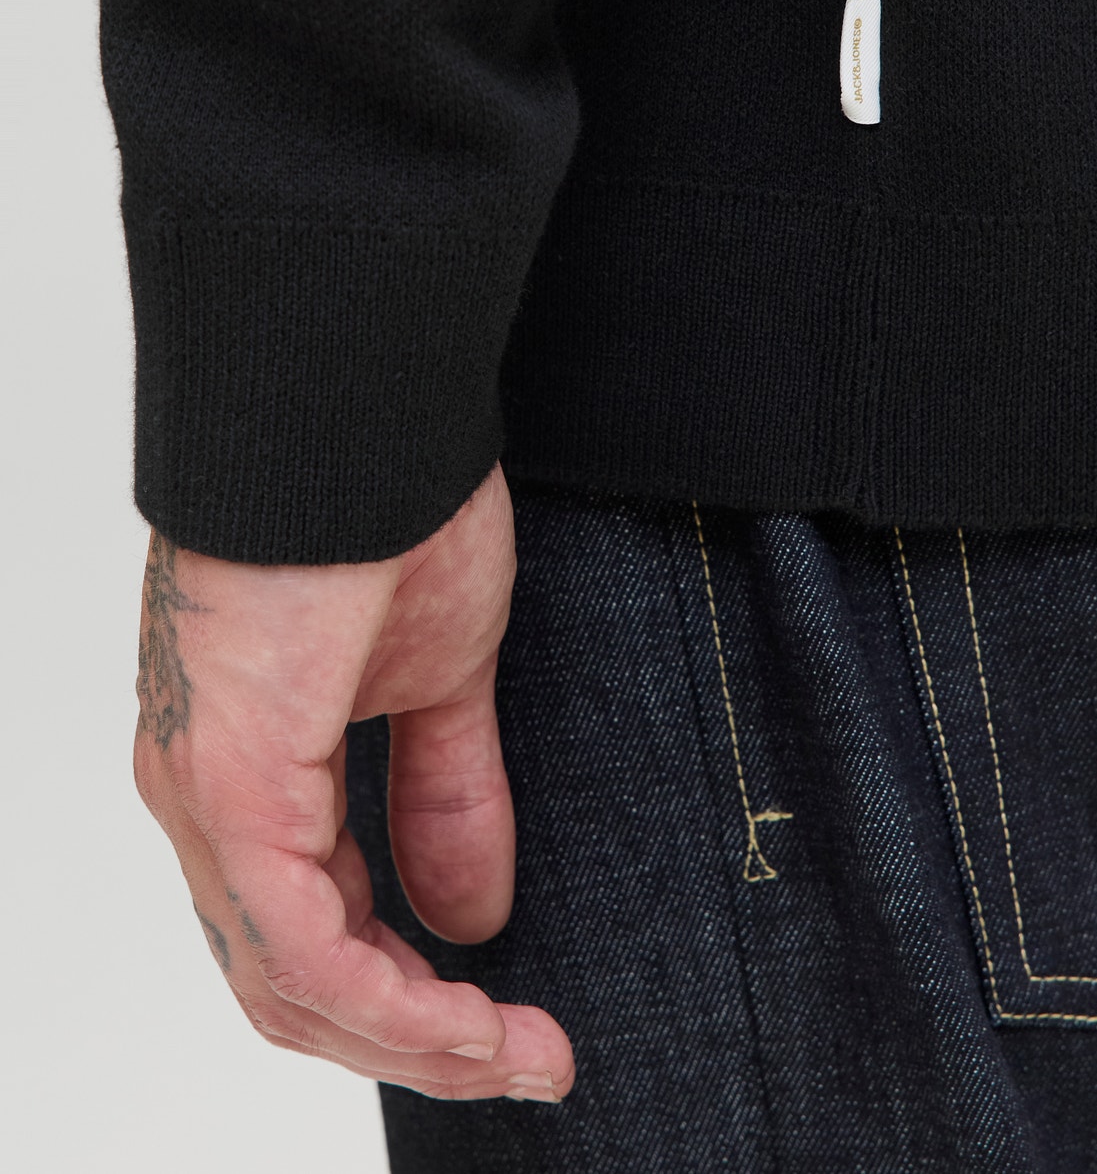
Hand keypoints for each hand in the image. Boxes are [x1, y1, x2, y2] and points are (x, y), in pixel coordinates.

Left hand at [132, 461, 572, 1103]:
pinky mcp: (234, 774)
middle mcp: (206, 793)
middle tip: (526, 1060)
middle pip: (291, 981)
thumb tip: (473, 915)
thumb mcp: (439, 675)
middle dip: (416, 1041)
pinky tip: (473, 1017)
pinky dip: (390, 998)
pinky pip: (299, 938)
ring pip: (289, 979)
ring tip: (519, 1053)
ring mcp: (209, 788)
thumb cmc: (388, 502)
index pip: (309, 931)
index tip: (516, 1024)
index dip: (411, 1000)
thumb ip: (446, 794)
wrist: (356, 400)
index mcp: (248, 766)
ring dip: (411, 1038)